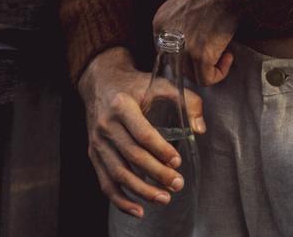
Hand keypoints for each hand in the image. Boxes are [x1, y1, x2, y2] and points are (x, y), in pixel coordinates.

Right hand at [77, 45, 206, 219]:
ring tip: (164, 198)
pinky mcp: (93, 154)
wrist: (101, 82)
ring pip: (118, 173)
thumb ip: (184, 100)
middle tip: (177, 183)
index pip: (142, 133)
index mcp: (122, 105)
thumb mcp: (159, 83)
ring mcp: (97, 142)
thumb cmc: (135, 84)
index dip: (160, 150)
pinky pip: (105, 183)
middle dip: (156, 174)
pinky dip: (121, 200)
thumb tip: (199, 128)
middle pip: (132, 156)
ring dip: (142, 190)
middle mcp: (106, 125)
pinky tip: (139, 210)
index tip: (177, 162)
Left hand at [152, 0, 239, 85]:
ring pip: (193, 74)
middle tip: (216, 49)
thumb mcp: (185, 3)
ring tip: (224, 51)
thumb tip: (190, 42)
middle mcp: (166, 37)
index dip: (187, 52)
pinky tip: (228, 56)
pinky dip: (220, 72)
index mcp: (160, 23)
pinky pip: (207, 78)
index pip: (168, 52)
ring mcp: (182, 47)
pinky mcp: (200, 54)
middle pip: (179, 66)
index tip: (204, 45)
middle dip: (198, 62)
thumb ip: (181, 24)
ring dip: (210, 67)